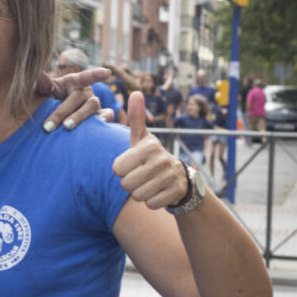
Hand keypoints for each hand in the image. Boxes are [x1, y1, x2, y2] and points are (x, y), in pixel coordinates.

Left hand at [38, 68, 114, 129]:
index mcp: (72, 82)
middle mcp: (85, 92)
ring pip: (92, 105)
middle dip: (62, 111)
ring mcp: (93, 104)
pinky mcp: (98, 117)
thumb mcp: (40, 93)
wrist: (47, 124)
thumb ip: (41, 85)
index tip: (106, 73)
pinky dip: (105, 118)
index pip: (84, 76)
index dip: (95, 74)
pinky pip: (107, 115)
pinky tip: (98, 122)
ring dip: (79, 116)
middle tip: (48, 126)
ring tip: (66, 127)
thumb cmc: (43, 104)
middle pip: (79, 97)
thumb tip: (42, 76)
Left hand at [112, 92, 187, 209]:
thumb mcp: (141, 138)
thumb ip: (136, 118)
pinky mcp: (175, 192)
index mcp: (148, 146)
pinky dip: (152, 201)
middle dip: (130, 183)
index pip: (116, 169)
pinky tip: (158, 191)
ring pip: (137, 196)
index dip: (121, 170)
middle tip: (141, 176)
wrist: (179, 177)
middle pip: (125, 185)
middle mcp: (161, 160)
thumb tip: (136, 92)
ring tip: (149, 183)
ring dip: (140, 193)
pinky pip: (150, 204)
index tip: (132, 164)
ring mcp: (170, 177)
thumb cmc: (151, 157)